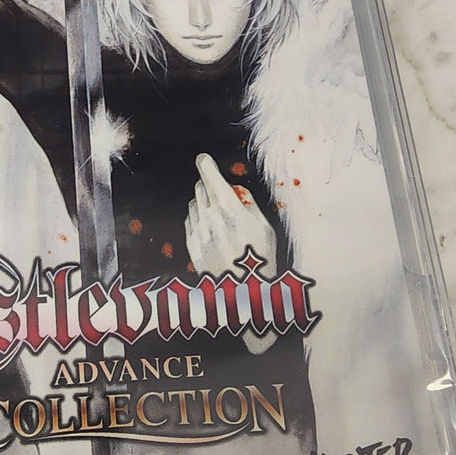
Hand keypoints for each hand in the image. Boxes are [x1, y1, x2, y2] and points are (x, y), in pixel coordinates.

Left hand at [185, 154, 277, 353]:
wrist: (244, 295)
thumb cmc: (261, 261)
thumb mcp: (266, 228)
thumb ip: (249, 205)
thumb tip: (236, 192)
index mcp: (230, 211)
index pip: (210, 177)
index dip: (205, 164)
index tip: (204, 158)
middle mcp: (210, 219)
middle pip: (200, 188)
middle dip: (209, 185)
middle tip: (221, 193)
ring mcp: (198, 233)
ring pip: (193, 204)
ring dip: (203, 202)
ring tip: (219, 215)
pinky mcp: (191, 247)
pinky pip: (189, 221)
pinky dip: (197, 218)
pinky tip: (210, 227)